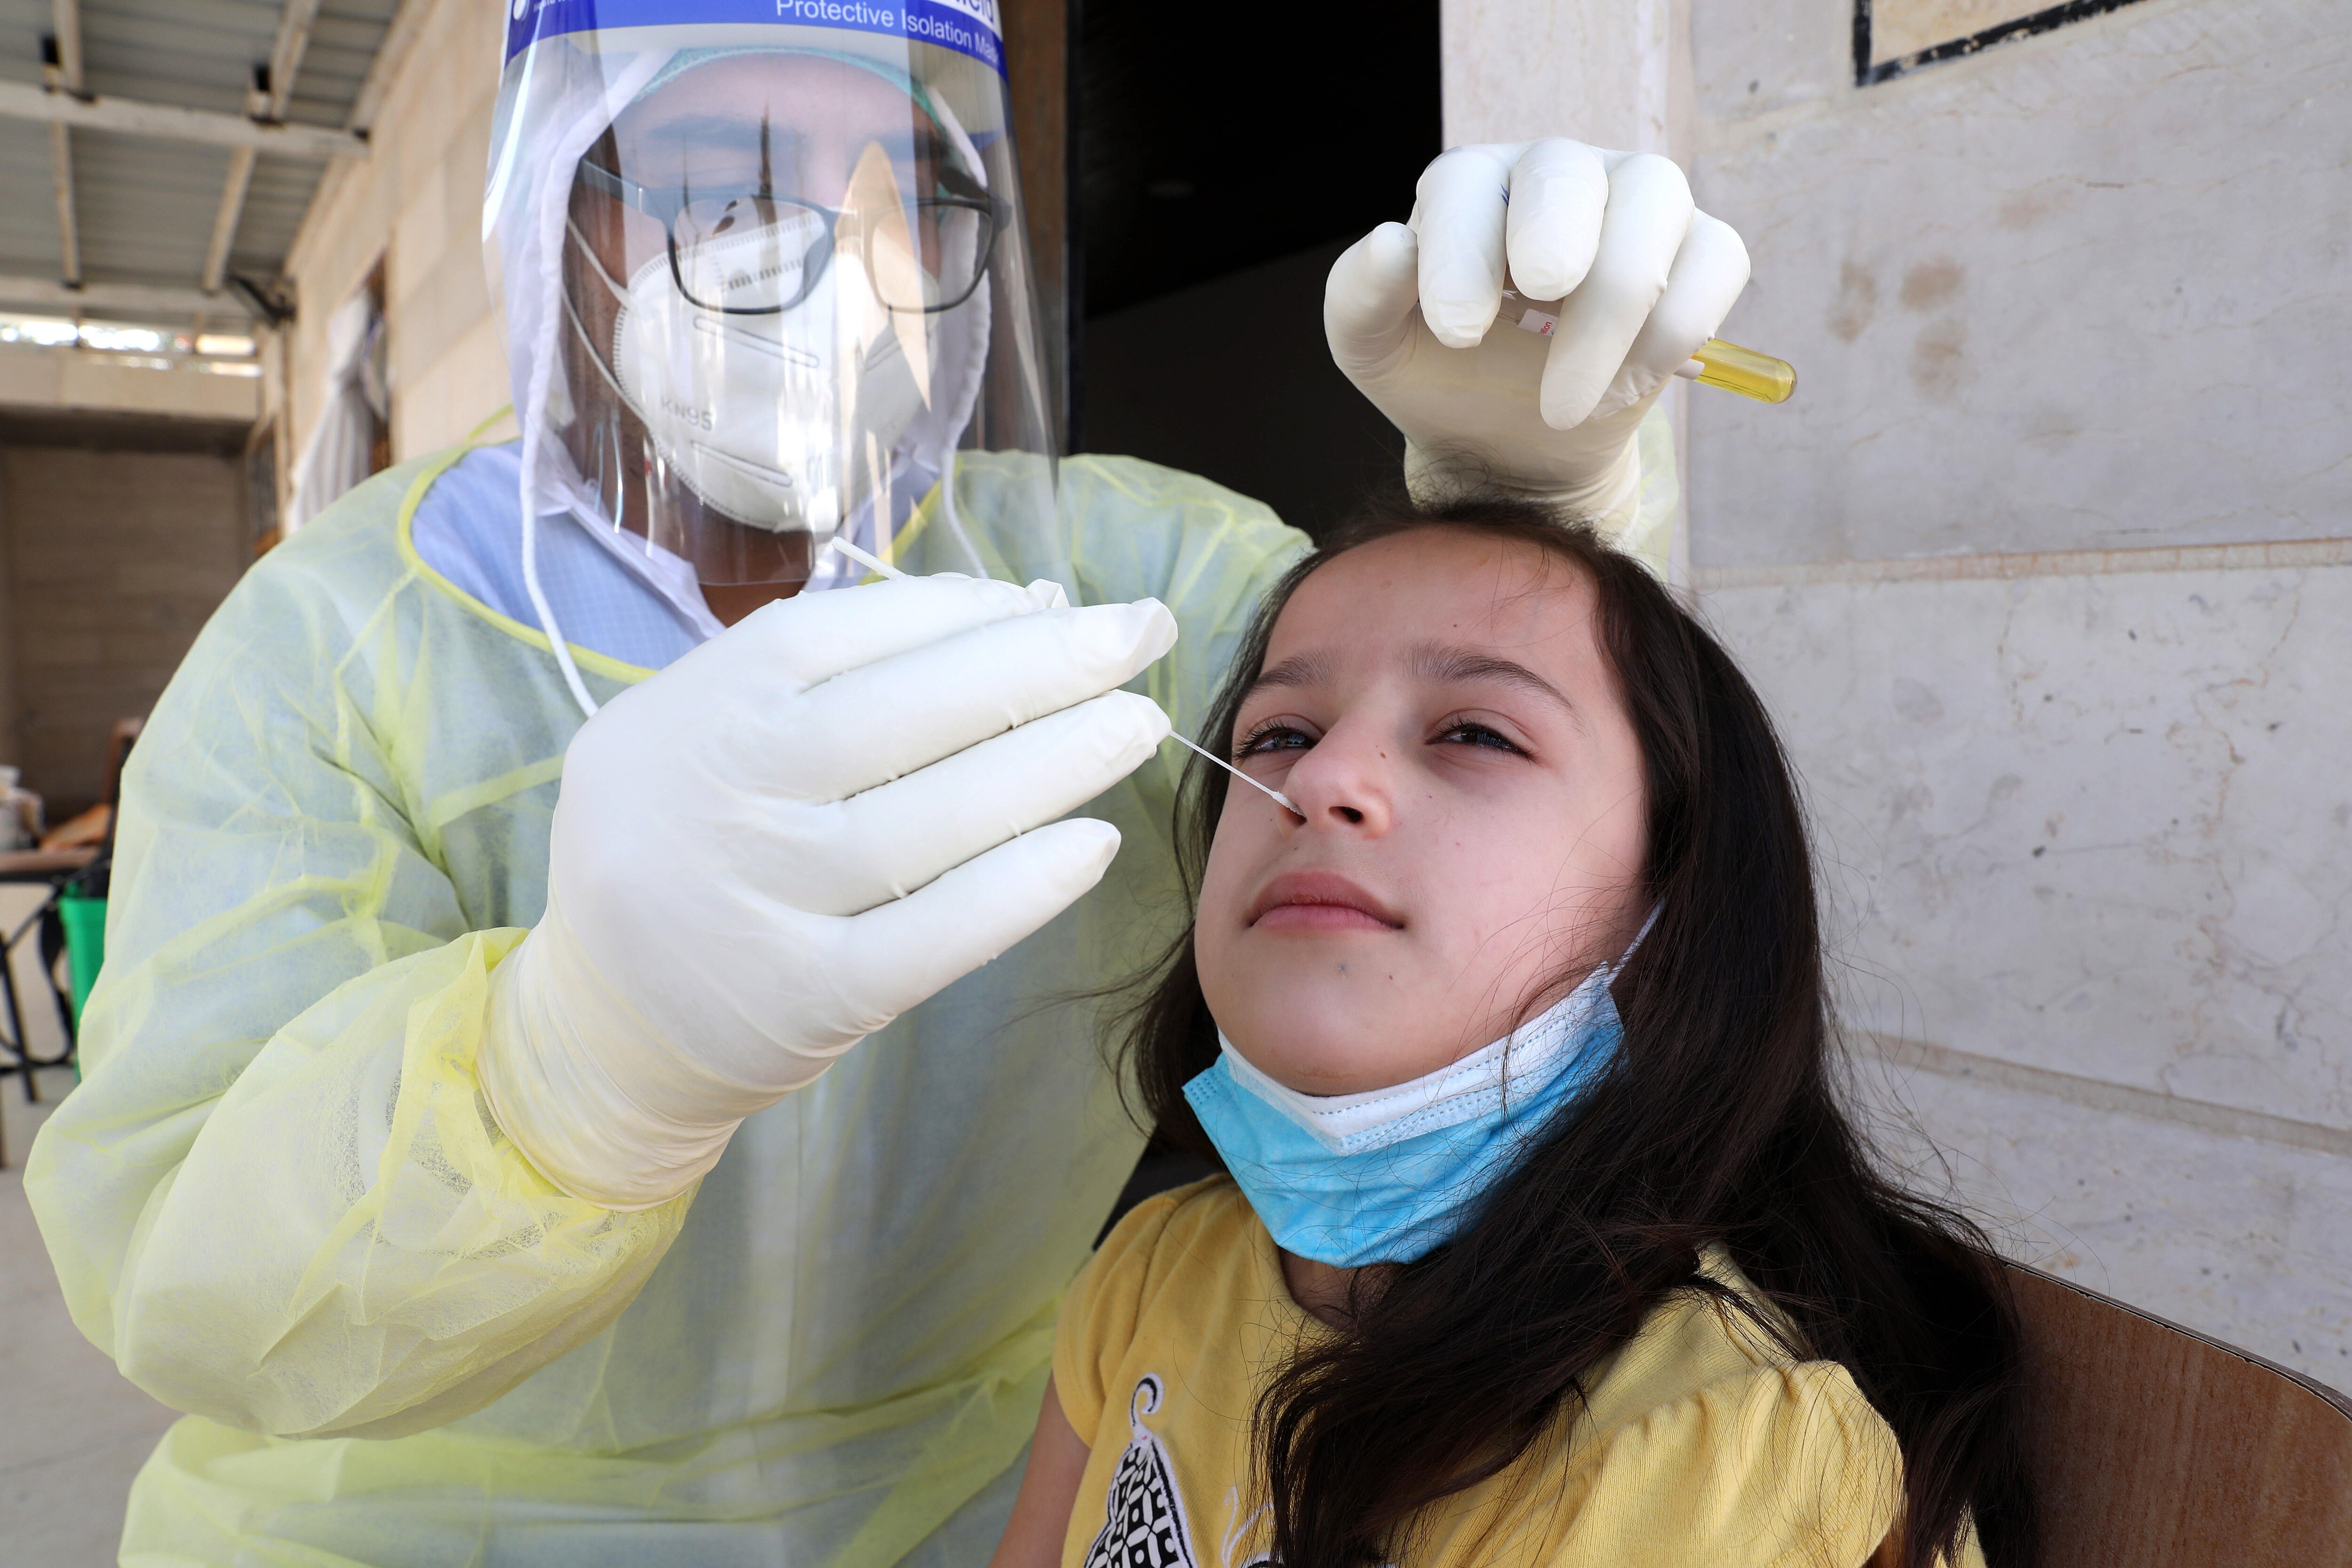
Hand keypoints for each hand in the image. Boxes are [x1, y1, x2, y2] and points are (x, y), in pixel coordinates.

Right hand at [480, 573, 1176, 1208]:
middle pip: (901, 714)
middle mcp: (721, 796)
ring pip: (930, 820)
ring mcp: (761, 902)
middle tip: (1141, 632)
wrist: (603, 1028)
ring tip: (1139, 724)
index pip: (844, 632)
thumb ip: (841, 675)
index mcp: (695, 709)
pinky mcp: (806, 1000)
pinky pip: (930, 937)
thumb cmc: (692, 847)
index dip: (960, 611)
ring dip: (1052, 764)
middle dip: (1039, 664)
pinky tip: (1091, 844)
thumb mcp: (714, 734)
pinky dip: (1016, 891)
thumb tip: (1024, 612)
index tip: (1054, 602)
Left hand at [1327, 139, 1749, 526]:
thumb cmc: (1441, 380)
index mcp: (1470, 187)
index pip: (1467, 187)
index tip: (1457, 336)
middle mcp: (1556, 175)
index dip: (1462, 254)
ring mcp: (1636, 203)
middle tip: (1540, 305)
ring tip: (1568, 403)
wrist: (1510, 447)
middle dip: (1555, 246)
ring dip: (1616, 309)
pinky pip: (1716, 257)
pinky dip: (1674, 331)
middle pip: (1568, 172)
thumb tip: (1392, 243)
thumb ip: (1361, 298)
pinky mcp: (1698, 249)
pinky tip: (1624, 389)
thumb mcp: (1375, 352)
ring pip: (1655, 203)